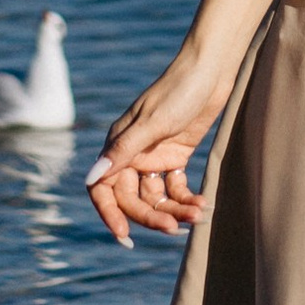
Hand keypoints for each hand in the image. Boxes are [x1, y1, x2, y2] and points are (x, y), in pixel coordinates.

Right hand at [85, 60, 228, 247]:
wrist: (212, 69)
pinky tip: (201, 203)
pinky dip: (186, 198)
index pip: (103, 189)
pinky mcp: (176, 156)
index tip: (124, 236)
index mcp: (119, 145)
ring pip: (156, 197)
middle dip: (153, 216)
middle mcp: (133, 154)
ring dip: (175, 210)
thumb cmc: (179, 90)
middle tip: (175, 228)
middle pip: (133, 199)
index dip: (110, 214)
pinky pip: (175, 187)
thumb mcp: (152, 122)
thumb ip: (123, 151)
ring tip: (198, 214)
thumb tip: (92, 178)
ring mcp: (154, 156)